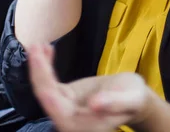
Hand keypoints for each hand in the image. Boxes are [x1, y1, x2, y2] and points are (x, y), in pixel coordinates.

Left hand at [28, 43, 150, 131]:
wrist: (132, 97)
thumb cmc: (134, 100)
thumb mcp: (130, 99)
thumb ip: (114, 103)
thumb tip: (94, 104)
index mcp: (82, 126)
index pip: (59, 111)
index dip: (47, 91)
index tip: (42, 72)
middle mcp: (69, 121)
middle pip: (48, 97)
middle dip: (39, 73)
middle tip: (35, 48)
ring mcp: (65, 109)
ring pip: (46, 89)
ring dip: (39, 67)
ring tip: (37, 46)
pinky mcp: (65, 98)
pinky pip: (51, 83)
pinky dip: (47, 67)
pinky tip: (46, 50)